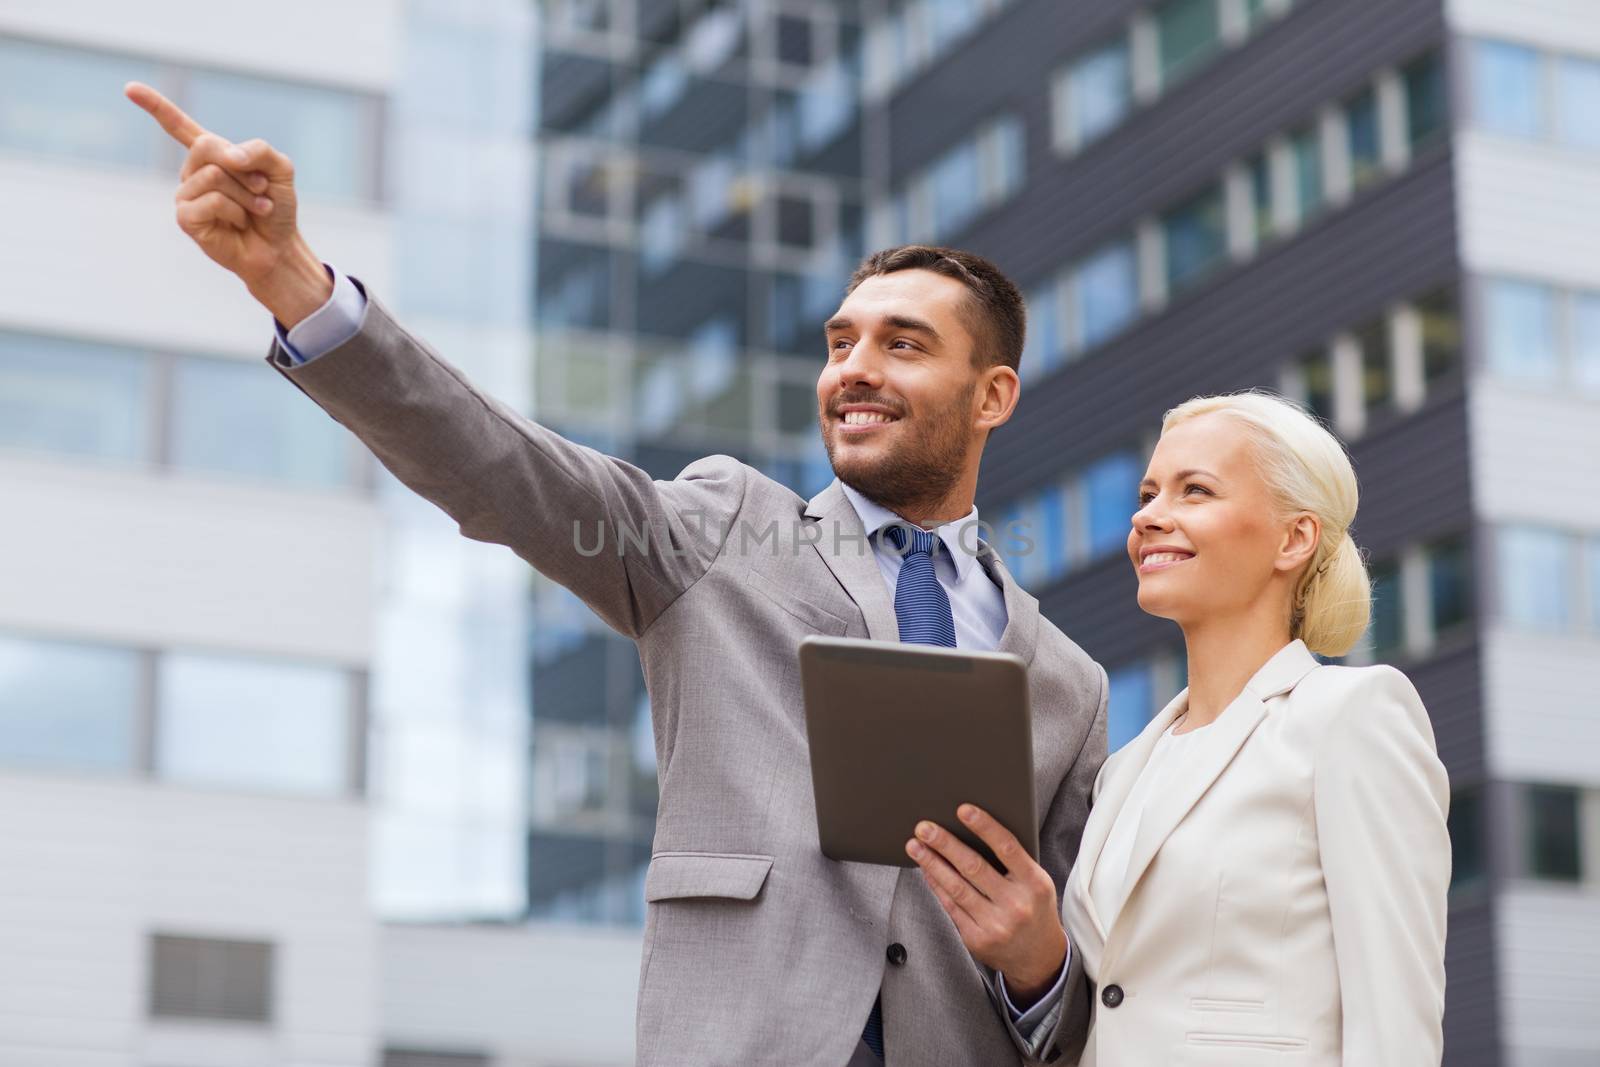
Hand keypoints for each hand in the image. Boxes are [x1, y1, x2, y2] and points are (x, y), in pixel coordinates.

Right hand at [124, 81, 331, 327]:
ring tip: (254, 209)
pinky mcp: (186, 218)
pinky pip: (212, 200)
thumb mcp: (280, 169)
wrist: (279, 247)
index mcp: (211, 155)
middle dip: (243, 168)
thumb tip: (228, 156)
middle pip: (206, 146)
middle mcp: (193, 172)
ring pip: (214, 175)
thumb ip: (259, 149)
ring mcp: (186, 195)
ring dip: (246, 194)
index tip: (128, 88)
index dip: (154, 105)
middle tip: (261, 189)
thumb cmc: (276, 207)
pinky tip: (239, 222)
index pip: (177, 126)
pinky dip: (236, 211)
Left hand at [906, 804, 1067, 1005]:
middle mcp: (1016, 905)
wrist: (1039, 957)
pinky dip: (936, 886)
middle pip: (973, 867)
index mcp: (1035, 883)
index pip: (1007, 848)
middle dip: (945, 844)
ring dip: (932, 864)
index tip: (962, 809)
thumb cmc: (1033, 907)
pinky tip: (926, 870)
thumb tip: (970, 830)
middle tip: (924, 827)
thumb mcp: (1035, 882)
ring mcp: (996, 925)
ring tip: (915, 846)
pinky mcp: (977, 940)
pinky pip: (951, 907)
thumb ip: (1013, 860)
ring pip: (957, 887)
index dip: (984, 827)